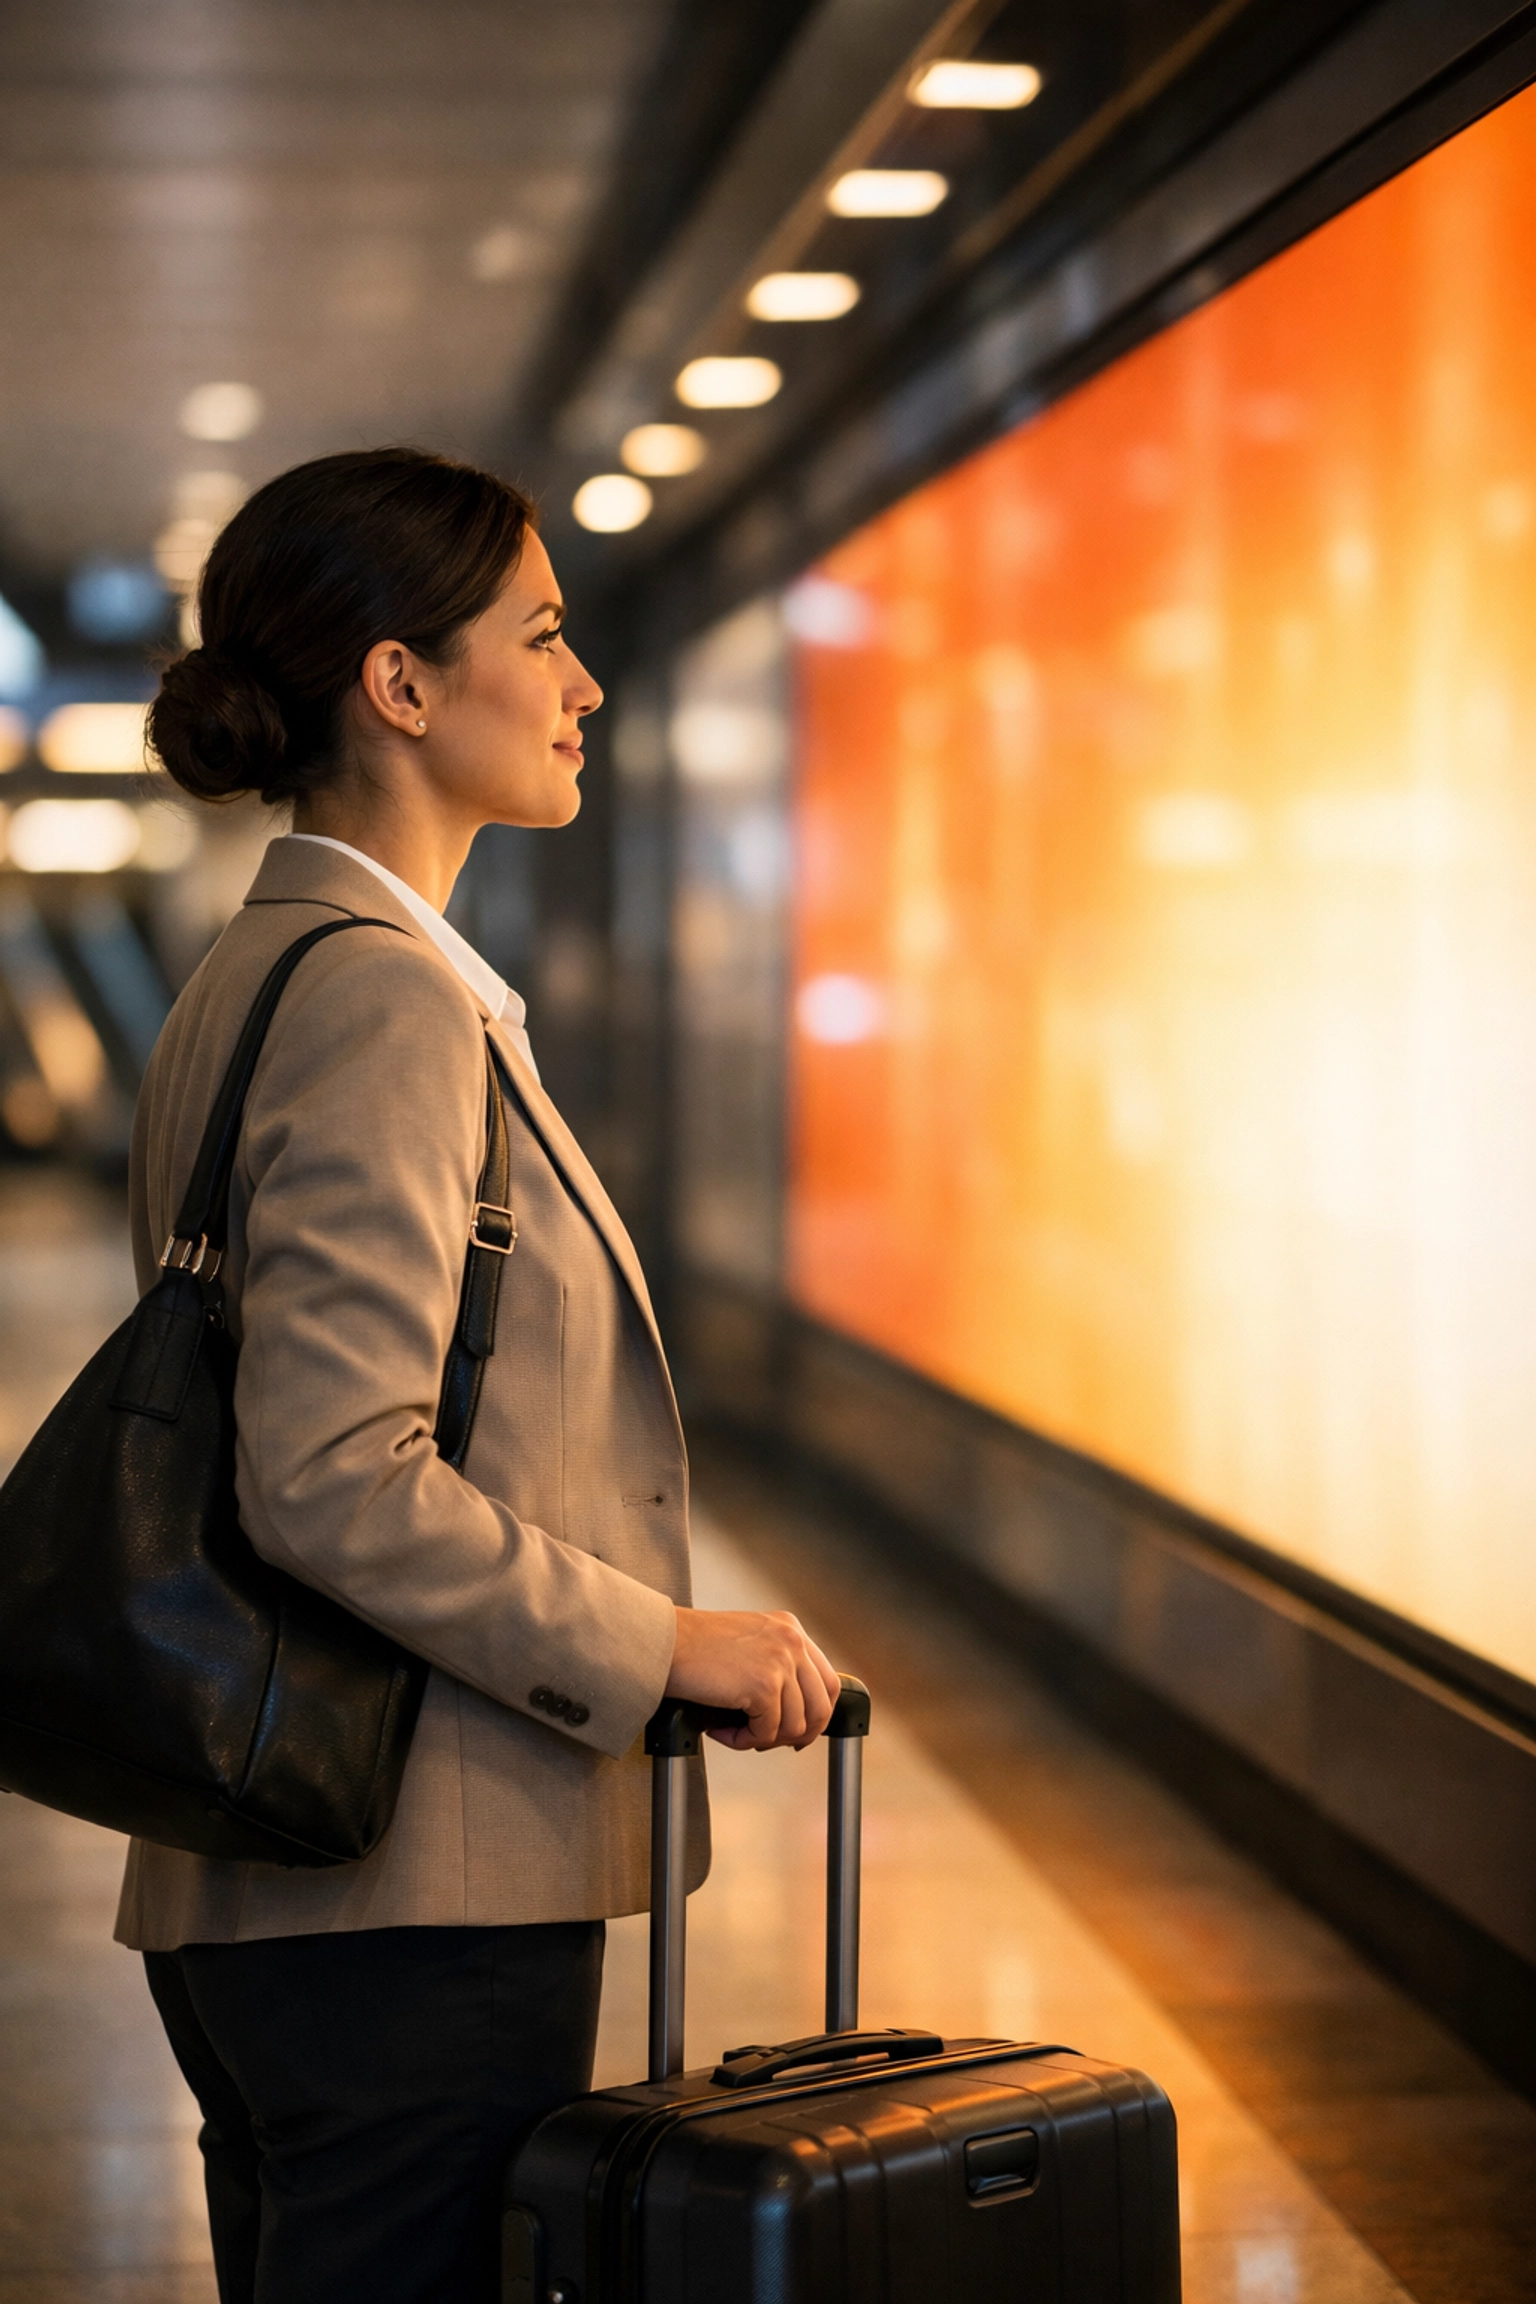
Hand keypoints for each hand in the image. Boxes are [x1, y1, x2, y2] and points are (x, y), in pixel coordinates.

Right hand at [665, 1607, 841, 1750]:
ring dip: (763, 1738)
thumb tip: (795, 1710)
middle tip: (769, 1741)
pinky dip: (743, 1741)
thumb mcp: (750, 1642)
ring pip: (794, 1725)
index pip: (827, 1681)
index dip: (817, 1715)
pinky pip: (766, 1733)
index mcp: (790, 1629)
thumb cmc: (695, 1646)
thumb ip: (778, 1664)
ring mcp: (781, 1662)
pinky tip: (721, 1730)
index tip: (800, 1732)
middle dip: (798, 1734)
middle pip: (821, 1707)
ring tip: (734, 1732)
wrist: (664, 1641)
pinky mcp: (764, 1685)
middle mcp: (792, 1641)